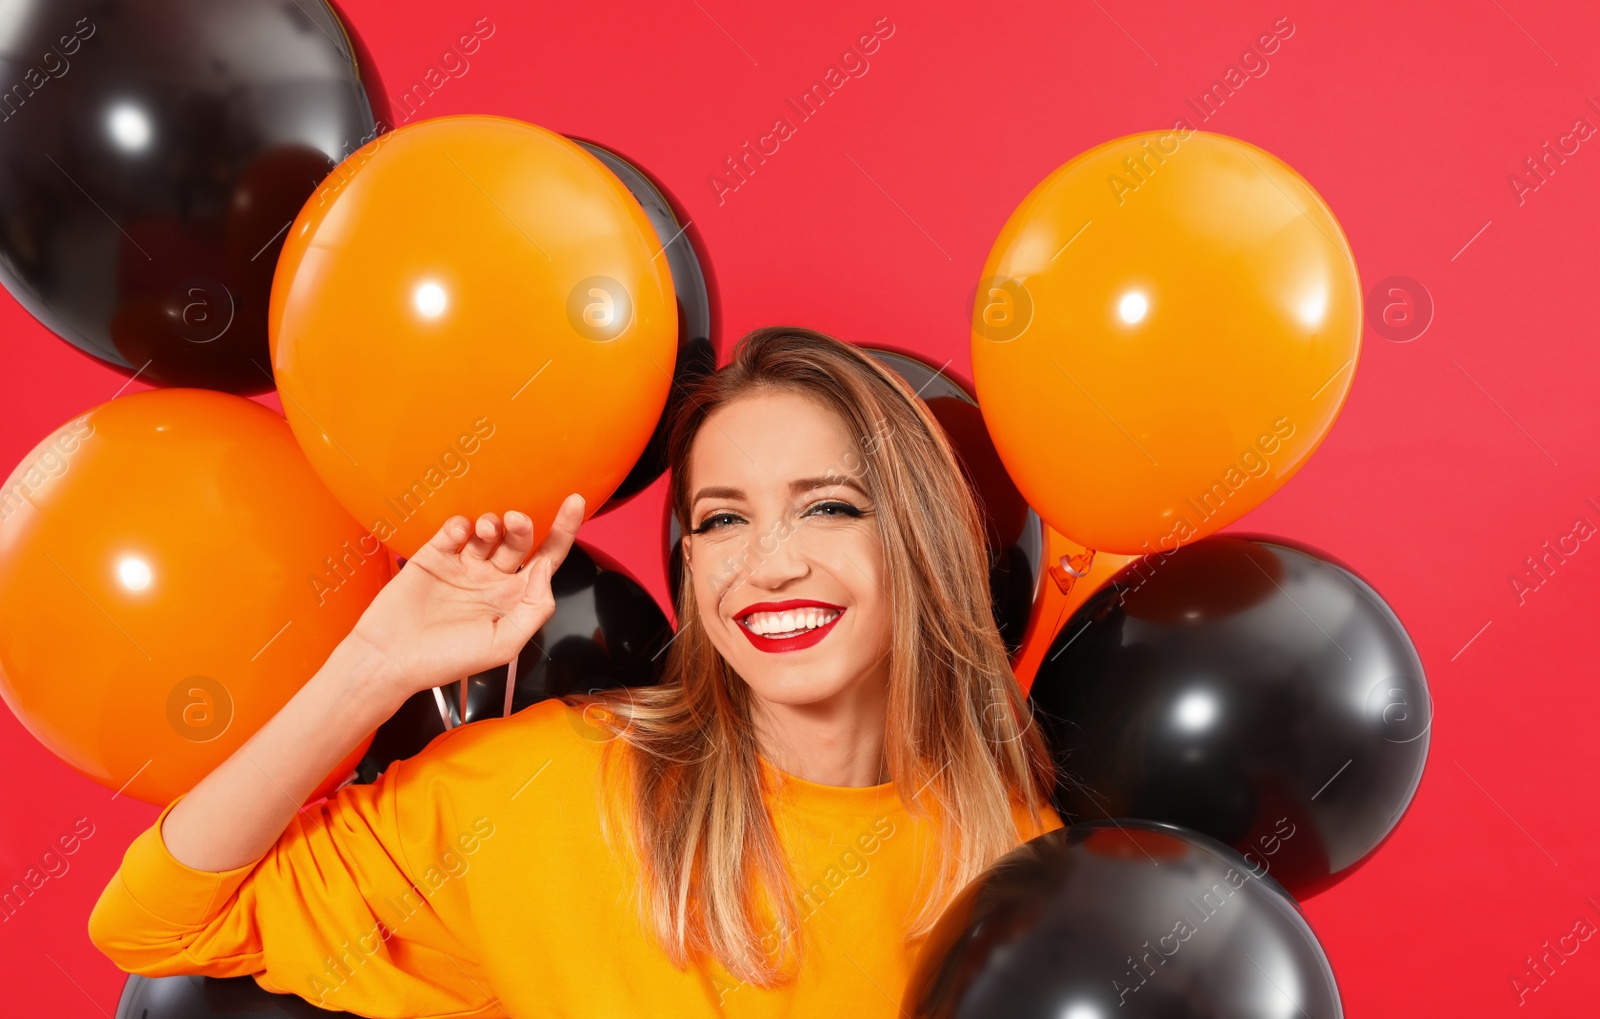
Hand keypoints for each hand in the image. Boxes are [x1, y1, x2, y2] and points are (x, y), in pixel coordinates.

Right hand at [345, 494, 585, 701]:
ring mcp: (462, 567)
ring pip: (488, 532)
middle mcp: (491, 580)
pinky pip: (453, 531)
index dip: (564, 531)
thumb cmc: (446, 660)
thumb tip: (546, 568)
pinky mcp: (434, 557)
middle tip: (516, 521)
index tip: (576, 502)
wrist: (391, 659)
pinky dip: (460, 525)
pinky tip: (459, 532)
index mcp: (513, 600)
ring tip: (488, 528)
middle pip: (520, 541)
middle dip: (523, 526)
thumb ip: (534, 608)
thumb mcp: (504, 644)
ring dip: (494, 523)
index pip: (547, 560)